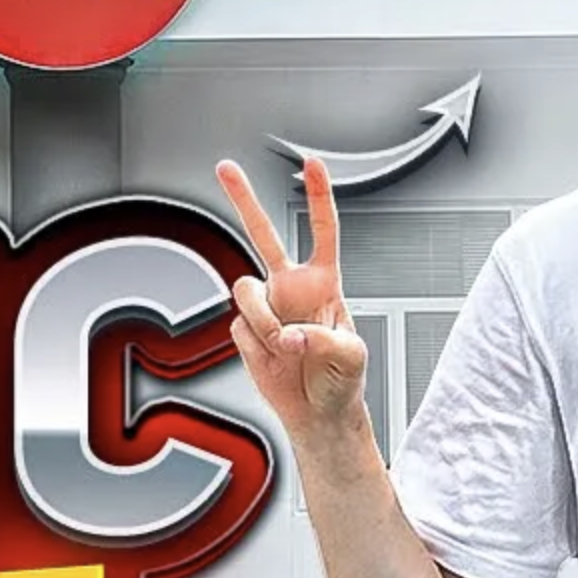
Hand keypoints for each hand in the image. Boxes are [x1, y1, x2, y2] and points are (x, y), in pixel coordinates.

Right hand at [216, 156, 369, 436]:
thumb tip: (291, 331)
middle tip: (225, 168)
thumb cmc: (343, 380)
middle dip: (243, 199)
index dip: (318, 196)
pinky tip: (272, 357)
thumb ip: (324, 337)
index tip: (311, 165)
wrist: (318, 413)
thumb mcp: (352, 356)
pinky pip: (240, 328)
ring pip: (245, 291)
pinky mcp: (246, 331)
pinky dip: (256, 346)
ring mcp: (266, 309)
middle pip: (263, 234)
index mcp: (324, 284)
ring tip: (286, 346)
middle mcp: (290, 289)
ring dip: (264, 320)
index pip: (322, 231)